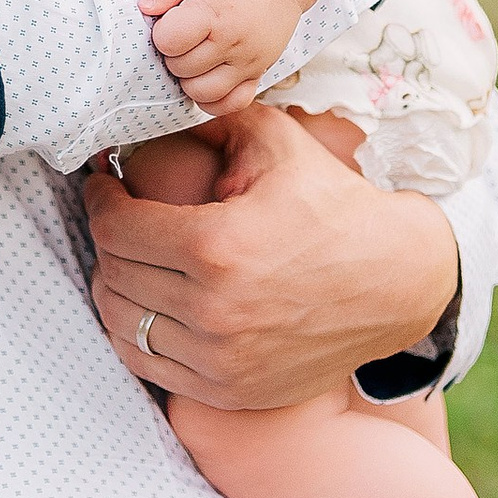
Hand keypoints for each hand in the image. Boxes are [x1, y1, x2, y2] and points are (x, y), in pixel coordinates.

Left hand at [84, 101, 458, 409]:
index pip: (116, 227)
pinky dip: (136, 332)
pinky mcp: (230, 390)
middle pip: (114, 274)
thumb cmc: (333, 205)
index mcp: (217, 246)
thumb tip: (147, 107)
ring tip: (129, 260)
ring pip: (122, 323)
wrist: (397, 281)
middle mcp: (214, 310)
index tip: (104, 187)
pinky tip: (148, 303)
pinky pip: (148, 364)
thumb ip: (209, 117)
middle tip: (119, 218)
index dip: (100, 201)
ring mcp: (221, 359)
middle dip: (107, 239)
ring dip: (115, 286)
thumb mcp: (276, 141)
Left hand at [137, 0, 304, 111]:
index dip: (162, 31)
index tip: (173, 18)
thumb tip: (144, 7)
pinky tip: (209, 78)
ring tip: (195, 54)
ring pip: (203, 92)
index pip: (168, 41)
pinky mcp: (260, 71)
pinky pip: (234, 103)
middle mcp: (232, 41)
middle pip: (181, 68)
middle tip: (185, 33)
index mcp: (213, 12)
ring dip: (190, 78)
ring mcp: (249, 60)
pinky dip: (216, 99)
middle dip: (174, 52)